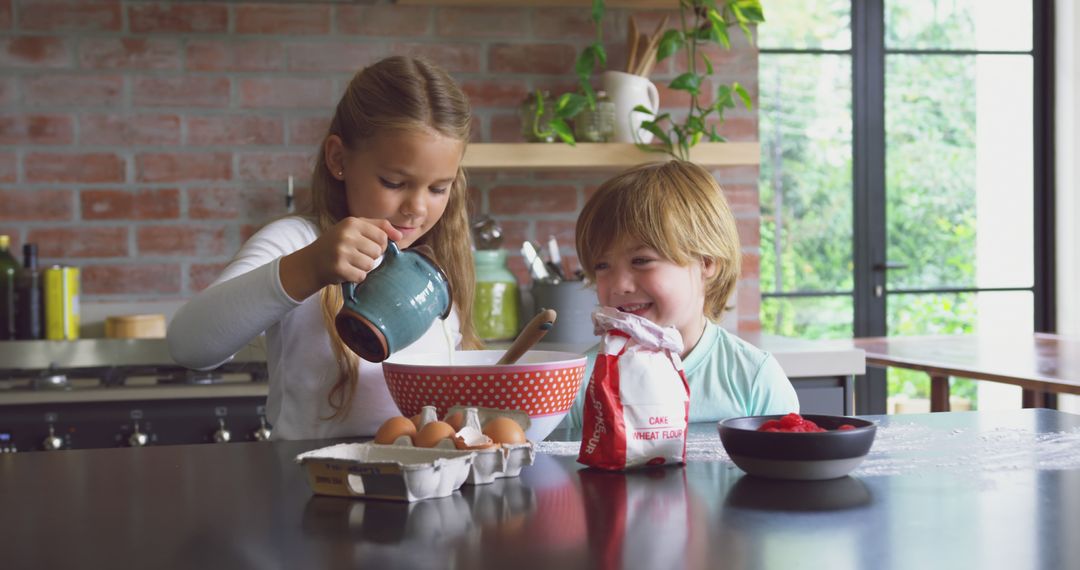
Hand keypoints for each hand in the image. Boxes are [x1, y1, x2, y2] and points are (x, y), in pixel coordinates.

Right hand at [280, 218, 403, 300]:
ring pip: (371, 265)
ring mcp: (341, 252)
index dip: (381, 245)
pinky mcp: (338, 268)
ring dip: (363, 268)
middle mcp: (346, 235)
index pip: (382, 236)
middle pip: (378, 251)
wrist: (311, 263)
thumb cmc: (337, 245)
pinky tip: (346, 271)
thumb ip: (378, 227)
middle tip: (356, 256)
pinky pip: (361, 276)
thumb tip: (400, 236)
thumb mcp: (353, 228)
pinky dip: (356, 277)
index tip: (370, 247)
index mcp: (351, 222)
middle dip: (371, 257)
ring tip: (351, 263)